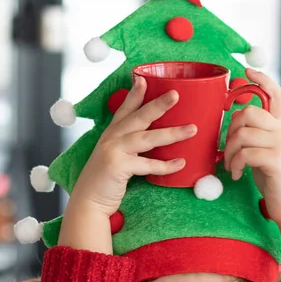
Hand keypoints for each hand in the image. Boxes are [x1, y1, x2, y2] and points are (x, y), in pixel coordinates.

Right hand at [69, 76, 197, 216]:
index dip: (134, 94)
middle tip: (176, 94)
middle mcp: (112, 138)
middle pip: (139, 117)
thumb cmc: (104, 182)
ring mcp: (114, 150)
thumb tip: (153, 142)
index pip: (125, 109)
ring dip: (172, 133)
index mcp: (111, 134)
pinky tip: (180, 163)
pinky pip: (147, 164)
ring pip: (148, 138)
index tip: (143, 79)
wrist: (88, 202)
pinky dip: (165, 165)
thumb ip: (128, 148)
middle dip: (158, 105)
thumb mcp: (113, 158)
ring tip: (192, 129)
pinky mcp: (118, 166)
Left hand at [224, 68, 280, 226]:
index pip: (276, 95)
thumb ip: (256, 138)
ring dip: (229, 152)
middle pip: (248, 112)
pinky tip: (237, 175)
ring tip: (231, 167)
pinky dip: (235, 164)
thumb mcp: (265, 154)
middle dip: (230, 130)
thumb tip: (234, 126)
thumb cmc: (274, 181)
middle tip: (227, 151)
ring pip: (242, 133)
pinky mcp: (276, 160)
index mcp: (280, 129)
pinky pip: (245, 152)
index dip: (263, 80)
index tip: (247, 70)